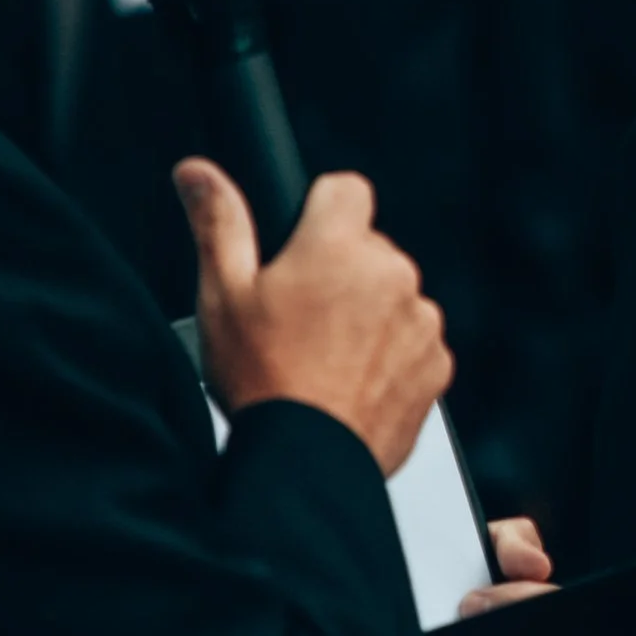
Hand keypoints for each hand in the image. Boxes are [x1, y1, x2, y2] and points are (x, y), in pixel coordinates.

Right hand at [178, 160, 451, 475]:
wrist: (307, 462)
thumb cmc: (262, 382)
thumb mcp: (222, 295)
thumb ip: (218, 222)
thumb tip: (198, 173)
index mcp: (338, 247)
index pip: (346, 189)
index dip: (319, 212)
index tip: (300, 244)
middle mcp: (391, 274)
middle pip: (368, 249)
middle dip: (340, 272)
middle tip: (299, 318)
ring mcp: (421, 319)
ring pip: (393, 297)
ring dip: (367, 316)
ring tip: (322, 358)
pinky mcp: (437, 362)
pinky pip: (414, 342)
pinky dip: (390, 355)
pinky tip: (350, 382)